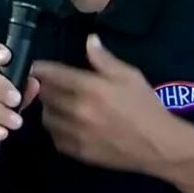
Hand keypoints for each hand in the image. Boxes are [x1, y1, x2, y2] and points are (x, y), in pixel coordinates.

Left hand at [31, 35, 185, 174]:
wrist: (159, 145)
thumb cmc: (146, 106)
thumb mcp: (130, 75)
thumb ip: (104, 59)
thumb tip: (89, 40)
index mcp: (89, 87)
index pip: (51, 74)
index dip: (39, 68)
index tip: (34, 65)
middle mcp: (77, 110)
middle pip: (44, 95)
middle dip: (42, 87)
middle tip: (47, 83)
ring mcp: (75, 133)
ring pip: (46, 117)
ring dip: (48, 108)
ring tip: (58, 103)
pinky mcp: (77, 152)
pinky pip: (55, 137)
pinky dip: (57, 128)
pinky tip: (67, 123)